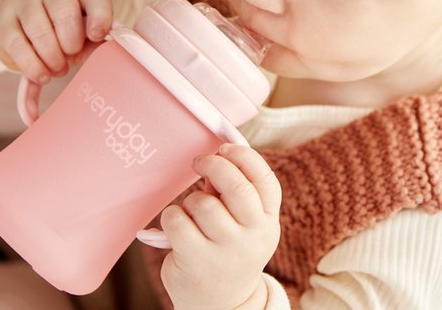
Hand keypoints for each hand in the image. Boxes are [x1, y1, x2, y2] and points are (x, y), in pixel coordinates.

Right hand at [0, 0, 113, 83]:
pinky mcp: (1, 24)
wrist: (16, 14)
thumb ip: (96, 40)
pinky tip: (41, 74)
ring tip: (57, 68)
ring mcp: (22, 4)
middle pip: (64, 11)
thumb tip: (112, 50)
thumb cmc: (59, 28)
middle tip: (71, 57)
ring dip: (52, 57)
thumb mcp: (81, 31)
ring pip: (39, 29)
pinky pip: (17, 46)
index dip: (100, 15)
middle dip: (71, 42)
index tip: (98, 36)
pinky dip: (32, 66)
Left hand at [159, 143, 281, 309]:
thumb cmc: (230, 251)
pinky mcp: (197, 260)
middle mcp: (253, 235)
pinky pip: (178, 220)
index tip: (225, 148)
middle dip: (214, 165)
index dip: (244, 157)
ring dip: (191, 199)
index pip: (265, 179)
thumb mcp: (245, 225)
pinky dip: (172, 215)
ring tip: (191, 211)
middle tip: (200, 162)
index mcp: (269, 220)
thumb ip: (234, 194)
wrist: (222, 304)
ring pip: (203, 203)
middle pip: (237, 187)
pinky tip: (177, 224)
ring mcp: (226, 250)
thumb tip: (216, 159)